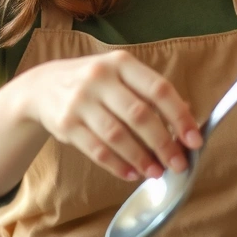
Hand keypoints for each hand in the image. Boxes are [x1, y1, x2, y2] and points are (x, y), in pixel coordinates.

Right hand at [22, 50, 202, 181]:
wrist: (42, 87)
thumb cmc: (94, 83)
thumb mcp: (120, 75)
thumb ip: (150, 92)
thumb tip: (187, 115)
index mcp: (121, 63)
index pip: (158, 89)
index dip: (179, 116)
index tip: (194, 140)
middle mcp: (99, 78)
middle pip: (139, 115)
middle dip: (163, 143)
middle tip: (178, 164)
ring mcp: (80, 101)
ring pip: (117, 135)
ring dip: (141, 158)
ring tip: (156, 172)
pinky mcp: (65, 124)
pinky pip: (96, 150)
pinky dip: (117, 165)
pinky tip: (132, 173)